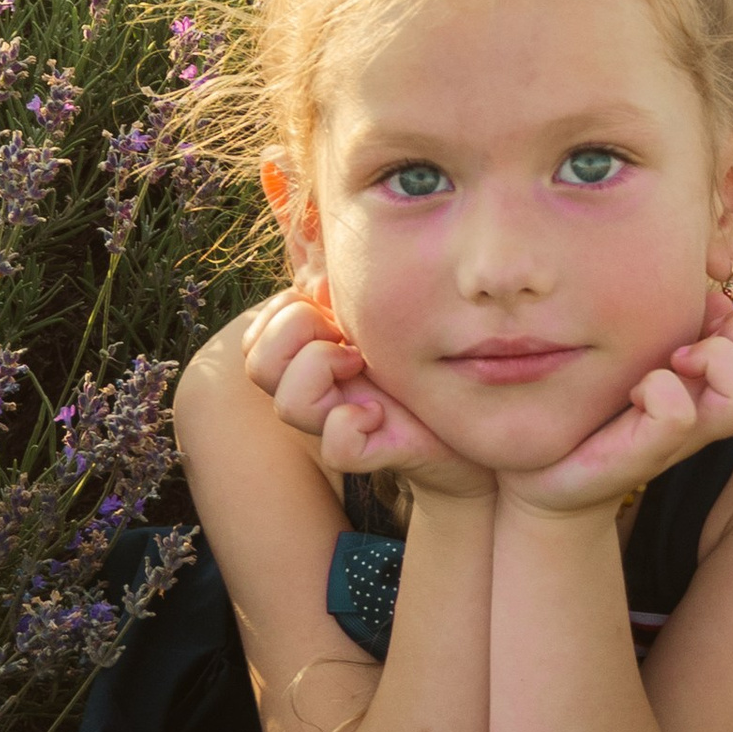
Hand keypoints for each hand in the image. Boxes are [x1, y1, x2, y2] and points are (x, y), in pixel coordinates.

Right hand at [241, 291, 490, 499]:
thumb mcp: (384, 313)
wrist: (477, 420)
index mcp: (313, 355)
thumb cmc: (426, 361)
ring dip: (323, 368)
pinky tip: (379, 412)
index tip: (331, 306)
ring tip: (362, 361)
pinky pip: (338, 447)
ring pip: (289, 404)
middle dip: (297, 330)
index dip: (283, 311)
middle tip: (346, 333)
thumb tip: (317, 280)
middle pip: (258, 365)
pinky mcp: (374, 451)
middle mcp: (318, 391)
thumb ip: (344, 293)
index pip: (255, 337)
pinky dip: (351, 425)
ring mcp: (341, 422)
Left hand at [496, 288, 732, 518]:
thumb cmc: (599, 400)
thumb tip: (718, 296)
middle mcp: (716, 409)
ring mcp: (688, 434)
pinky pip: (678, 411)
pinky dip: (657, 390)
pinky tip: (632, 391)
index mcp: (722, 380)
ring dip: (712, 362)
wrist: (551, 470)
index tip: (705, 324)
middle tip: (691, 345)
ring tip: (668, 365)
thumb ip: (689, 318)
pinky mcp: (648, 453)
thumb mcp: (649, 344)